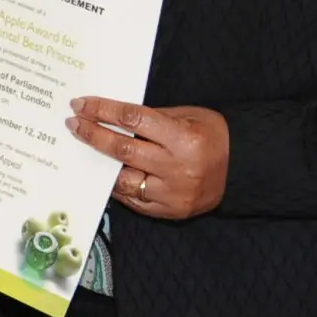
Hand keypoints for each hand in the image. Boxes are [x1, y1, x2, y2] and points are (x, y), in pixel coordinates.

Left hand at [66, 96, 229, 220]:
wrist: (242, 168)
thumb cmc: (213, 135)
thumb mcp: (187, 115)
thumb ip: (151, 117)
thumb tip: (111, 115)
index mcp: (183, 138)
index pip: (133, 120)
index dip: (103, 111)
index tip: (81, 104)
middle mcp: (177, 168)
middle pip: (123, 150)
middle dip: (93, 135)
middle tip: (73, 123)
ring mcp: (173, 193)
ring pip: (124, 179)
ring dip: (100, 164)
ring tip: (85, 148)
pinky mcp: (171, 212)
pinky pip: (135, 200)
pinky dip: (118, 186)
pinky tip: (106, 173)